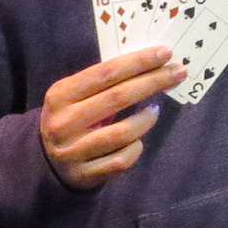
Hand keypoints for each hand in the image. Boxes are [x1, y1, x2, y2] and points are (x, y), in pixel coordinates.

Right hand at [40, 46, 186, 190]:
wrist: (48, 164)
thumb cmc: (73, 120)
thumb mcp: (75, 97)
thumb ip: (104, 83)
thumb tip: (151, 64)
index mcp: (60, 95)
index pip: (105, 73)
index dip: (138, 62)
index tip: (165, 53)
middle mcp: (63, 123)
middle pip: (117, 98)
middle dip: (153, 82)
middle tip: (178, 72)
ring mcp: (73, 152)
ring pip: (122, 133)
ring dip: (146, 119)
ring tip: (155, 109)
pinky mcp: (85, 175)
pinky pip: (121, 160)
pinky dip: (136, 148)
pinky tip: (138, 139)